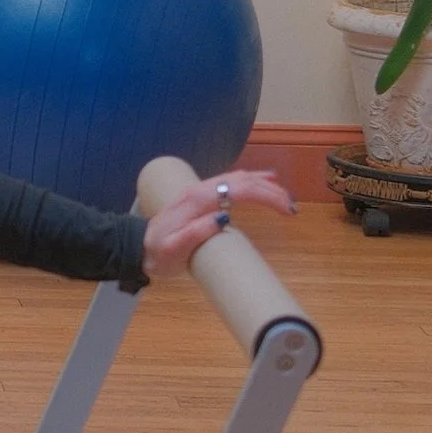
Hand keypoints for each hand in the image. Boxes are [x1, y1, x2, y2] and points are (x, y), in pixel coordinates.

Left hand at [142, 168, 294, 281]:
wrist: (138, 250)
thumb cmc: (157, 253)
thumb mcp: (174, 249)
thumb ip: (196, 233)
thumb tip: (224, 218)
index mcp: (196, 201)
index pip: (239, 189)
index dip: (266, 196)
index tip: (287, 211)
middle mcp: (200, 190)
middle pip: (242, 181)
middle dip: (271, 191)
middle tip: (292, 209)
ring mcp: (200, 192)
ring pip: (237, 178)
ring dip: (264, 185)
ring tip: (285, 196)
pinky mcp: (202, 198)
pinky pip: (231, 182)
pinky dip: (251, 181)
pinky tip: (264, 181)